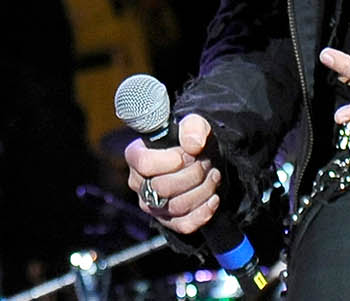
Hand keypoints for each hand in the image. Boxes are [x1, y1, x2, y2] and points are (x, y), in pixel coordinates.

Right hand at [123, 112, 221, 233]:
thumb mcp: (194, 126)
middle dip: (193, 174)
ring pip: (177, 206)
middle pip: (163, 187)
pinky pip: (184, 224)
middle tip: (206, 163)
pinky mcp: (168, 221)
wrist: (201, 162)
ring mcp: (152, 205)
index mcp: (136, 156)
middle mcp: (139, 183)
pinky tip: (213, 198)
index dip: (169, 160)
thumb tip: (193, 144)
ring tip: (212, 175)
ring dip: (202, 190)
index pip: (144, 163)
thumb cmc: (191, 144)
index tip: (187, 153)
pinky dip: (203, 212)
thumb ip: (193, 127)